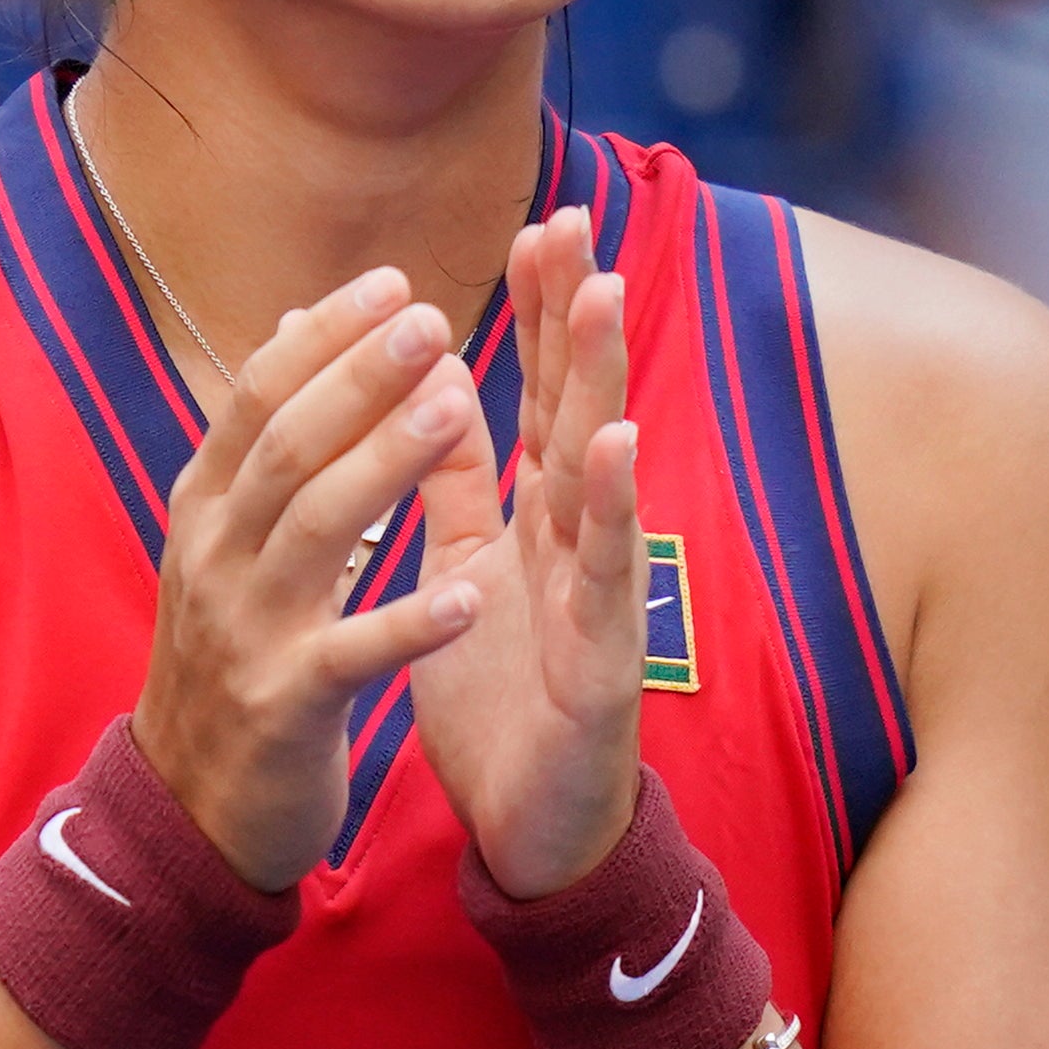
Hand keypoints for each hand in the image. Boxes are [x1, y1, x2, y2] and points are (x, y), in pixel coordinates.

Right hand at [133, 268, 493, 888]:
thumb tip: (293, 321)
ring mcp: (243, 630)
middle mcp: (214, 556)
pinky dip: (408, 623)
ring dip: (388, 462)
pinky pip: (351, 654)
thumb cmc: (231, 656)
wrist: (188, 806)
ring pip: (317, 527)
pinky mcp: (283, 705)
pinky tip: (468, 597)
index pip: (260, 398)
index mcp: (205, 508)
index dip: (326, 338)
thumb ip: (265, 439)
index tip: (395, 282)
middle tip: (435, 320)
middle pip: (289, 445)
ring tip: (458, 406)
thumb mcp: (227, 540)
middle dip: (361, 377)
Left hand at [410, 211, 647, 897]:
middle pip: (576, 406)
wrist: (528, 829)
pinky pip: (605, 576)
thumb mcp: (466, 569)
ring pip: (599, 471)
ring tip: (600, 294)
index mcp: (538, 518)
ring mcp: (599, 593)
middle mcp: (578, 540)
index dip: (538, 312)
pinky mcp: (605, 659)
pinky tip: (613, 445)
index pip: (538, 394)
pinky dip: (610, 507)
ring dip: (599, 381)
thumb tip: (435, 387)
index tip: (534, 223)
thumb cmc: (504, 696)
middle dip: (574, 314)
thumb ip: (458, 485)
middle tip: (574, 219)